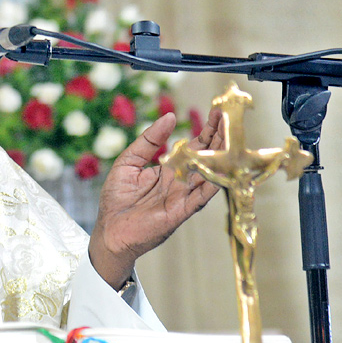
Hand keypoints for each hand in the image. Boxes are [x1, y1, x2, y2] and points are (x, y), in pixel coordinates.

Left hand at [88, 109, 224, 287]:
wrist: (109, 231)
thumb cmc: (116, 198)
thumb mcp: (129, 161)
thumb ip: (148, 141)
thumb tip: (169, 117)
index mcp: (169, 169)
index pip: (193, 146)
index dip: (207, 130)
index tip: (218, 112)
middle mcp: (180, 181)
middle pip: (206, 157)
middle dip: (219, 138)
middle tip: (232, 119)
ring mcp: (183, 196)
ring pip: (208, 174)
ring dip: (221, 157)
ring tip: (232, 138)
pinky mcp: (180, 211)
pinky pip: (201, 196)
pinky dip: (213, 183)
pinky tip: (222, 169)